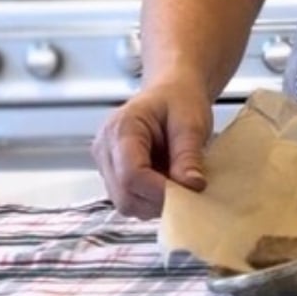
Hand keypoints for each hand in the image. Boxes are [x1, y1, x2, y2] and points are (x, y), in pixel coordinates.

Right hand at [92, 82, 211, 218]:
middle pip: (124, 194)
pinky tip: (168, 181)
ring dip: (155, 201)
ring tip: (177, 181)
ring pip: (126, 203)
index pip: (131, 175)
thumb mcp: (191, 123)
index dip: (160, 191)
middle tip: (188, 190)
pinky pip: (130, 199)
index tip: (189, 191)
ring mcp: (106, 164)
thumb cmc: (179, 101)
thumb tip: (191, 185)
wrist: (171, 92)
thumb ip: (188, 154)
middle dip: (158, 200)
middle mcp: (105, 148)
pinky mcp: (113, 175)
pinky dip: (152, 199)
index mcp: (122, 128)